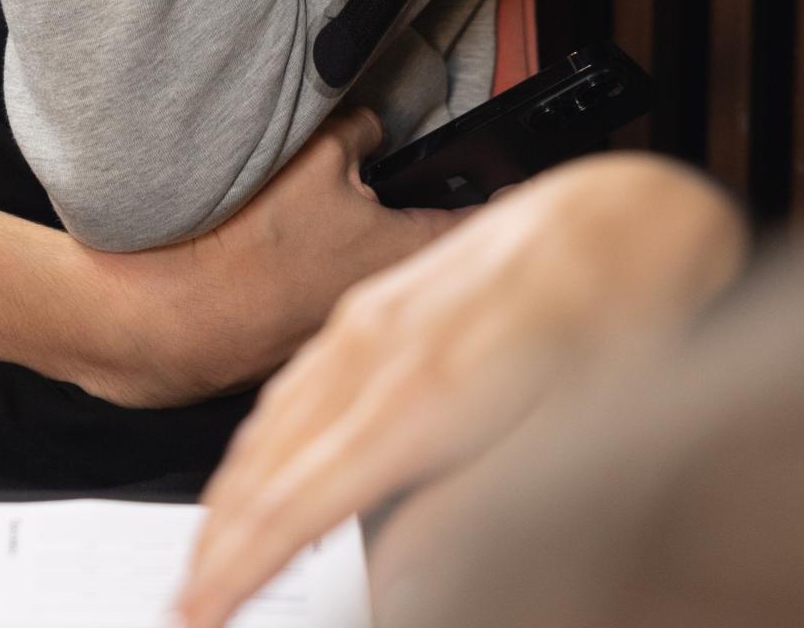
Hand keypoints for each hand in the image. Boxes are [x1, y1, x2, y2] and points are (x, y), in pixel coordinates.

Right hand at [67, 110, 457, 410]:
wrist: (162, 322)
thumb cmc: (247, 243)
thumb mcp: (314, 154)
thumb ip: (358, 133)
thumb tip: (373, 129)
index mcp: (403, 257)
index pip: (474, 222)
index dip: (494, 193)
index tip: (506, 180)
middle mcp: (385, 307)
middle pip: (420, 251)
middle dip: (417, 214)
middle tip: (409, 179)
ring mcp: (336, 334)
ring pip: (365, 274)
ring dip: (356, 245)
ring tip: (320, 211)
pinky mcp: (288, 347)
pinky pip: (313, 295)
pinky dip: (305, 272)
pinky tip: (271, 250)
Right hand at [172, 153, 747, 627]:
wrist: (617, 215)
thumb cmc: (614, 320)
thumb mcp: (573, 433)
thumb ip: (476, 510)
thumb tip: (398, 580)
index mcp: (424, 393)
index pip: (299, 499)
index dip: (241, 565)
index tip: (200, 613)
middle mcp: (377, 349)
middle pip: (267, 463)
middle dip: (216, 541)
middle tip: (185, 603)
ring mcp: (368, 319)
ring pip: (270, 420)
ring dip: (230, 494)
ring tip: (209, 555)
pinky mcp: (375, 305)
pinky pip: (292, 382)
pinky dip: (259, 439)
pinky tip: (256, 464)